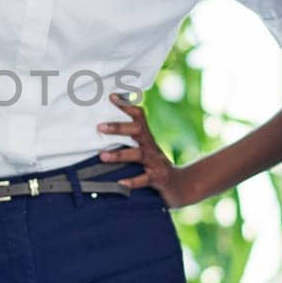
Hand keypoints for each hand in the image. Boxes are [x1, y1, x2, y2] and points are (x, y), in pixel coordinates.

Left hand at [97, 93, 208, 208]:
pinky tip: (120, 183)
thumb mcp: (144, 151)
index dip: (126, 106)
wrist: (181, 185)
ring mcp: (155, 163)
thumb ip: (127, 141)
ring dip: (119, 155)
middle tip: (99, 127)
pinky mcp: (158, 179)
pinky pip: (144, 180)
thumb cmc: (155, 167)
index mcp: (146, 139)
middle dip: (119, 127)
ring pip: (138, 155)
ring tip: (102, 156)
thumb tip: (102, 131)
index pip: (138, 117)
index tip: (112, 97)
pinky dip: (132, 182)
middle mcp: (151, 147)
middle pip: (137, 131)